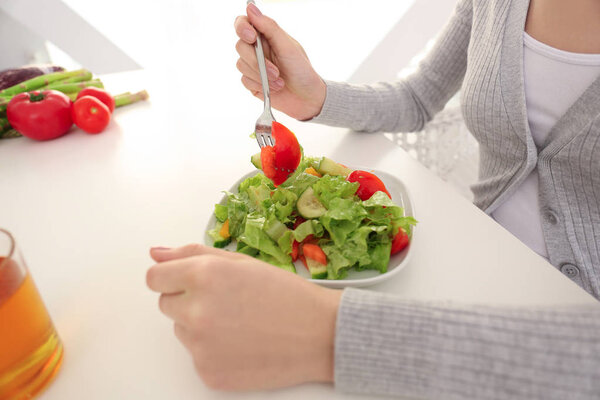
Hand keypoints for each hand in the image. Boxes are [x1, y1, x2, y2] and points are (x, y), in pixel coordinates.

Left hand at [146, 244, 340, 390]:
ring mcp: (201, 346)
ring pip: (181, 331)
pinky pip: (196, 356)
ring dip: (199, 326)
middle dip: (188, 301)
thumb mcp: (241, 262)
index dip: (171, 278)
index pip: (154, 277)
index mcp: (203, 276)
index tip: (185, 282)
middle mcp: (197, 311)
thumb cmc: (285, 295)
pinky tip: (242, 344)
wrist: (319, 334)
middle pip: (165, 305)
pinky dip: (213, 352)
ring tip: (239, 324)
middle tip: (227, 303)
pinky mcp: (208, 372)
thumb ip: (191, 254)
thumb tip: (156, 254)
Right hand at [234, 3, 326, 120]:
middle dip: (257, 62)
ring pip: (241, 65)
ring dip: (262, 76)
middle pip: (240, 46)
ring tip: (279, 82)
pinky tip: (273, 88)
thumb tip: (251, 8)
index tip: (251, 37)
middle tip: (276, 71)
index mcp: (267, 36)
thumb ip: (269, 27)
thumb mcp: (288, 47)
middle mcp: (258, 49)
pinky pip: (244, 80)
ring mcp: (254, 65)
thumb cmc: (302, 71)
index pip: (244, 23)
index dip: (242, 28)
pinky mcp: (252, 82)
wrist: (307, 99)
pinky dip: (259, 85)